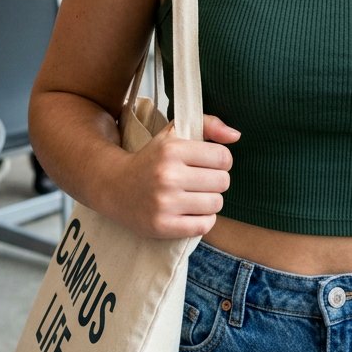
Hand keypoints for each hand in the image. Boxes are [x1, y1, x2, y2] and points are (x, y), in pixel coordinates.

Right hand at [111, 114, 239, 239]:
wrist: (115, 187)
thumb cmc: (152, 158)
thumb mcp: (174, 133)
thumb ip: (208, 125)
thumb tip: (236, 135)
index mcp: (172, 150)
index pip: (223, 157)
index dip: (221, 160)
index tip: (209, 163)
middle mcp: (167, 176)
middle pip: (222, 182)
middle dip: (216, 181)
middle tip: (201, 181)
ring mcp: (164, 203)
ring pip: (216, 204)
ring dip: (210, 201)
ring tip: (195, 196)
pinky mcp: (162, 226)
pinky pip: (204, 225)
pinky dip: (204, 220)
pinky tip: (191, 212)